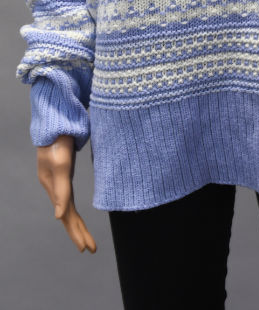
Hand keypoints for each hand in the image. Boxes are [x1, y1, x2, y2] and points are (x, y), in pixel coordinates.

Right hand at [36, 134, 96, 252]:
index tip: (87, 248)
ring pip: (68, 209)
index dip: (77, 232)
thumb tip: (59, 217)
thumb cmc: (58, 143)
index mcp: (54, 188)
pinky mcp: (63, 174)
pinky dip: (74, 212)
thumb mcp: (61, 166)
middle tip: (91, 249)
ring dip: (77, 225)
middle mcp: (55, 187)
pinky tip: (76, 217)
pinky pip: (69, 199)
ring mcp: (59, 181)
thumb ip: (61, 191)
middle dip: (78, 234)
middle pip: (67, 217)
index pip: (67, 217)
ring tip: (86, 240)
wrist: (58, 122)